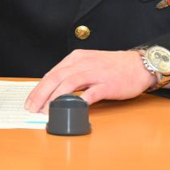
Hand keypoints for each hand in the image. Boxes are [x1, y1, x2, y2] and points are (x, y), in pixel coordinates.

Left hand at [24, 50, 155, 112]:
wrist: (139, 65)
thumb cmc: (114, 67)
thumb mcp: (89, 64)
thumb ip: (73, 75)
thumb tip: (54, 92)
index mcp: (77, 58)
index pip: (52, 73)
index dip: (38, 88)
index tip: (30, 101)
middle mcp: (84, 63)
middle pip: (56, 78)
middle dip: (41, 94)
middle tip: (32, 109)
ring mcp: (96, 73)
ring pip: (69, 84)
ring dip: (55, 98)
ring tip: (46, 111)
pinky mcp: (107, 84)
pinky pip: (90, 93)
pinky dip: (78, 101)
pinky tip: (70, 109)